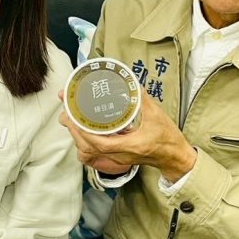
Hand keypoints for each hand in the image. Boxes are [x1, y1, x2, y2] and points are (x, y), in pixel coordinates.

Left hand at [58, 88, 196, 182]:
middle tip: (65, 112)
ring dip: (78, 135)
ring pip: (90, 150)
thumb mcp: (156, 115)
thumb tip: (129, 82)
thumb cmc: (167, 138)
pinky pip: (96, 150)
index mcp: (130, 146)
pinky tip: (82, 128)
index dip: (83, 132)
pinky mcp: (117, 156)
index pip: (99, 143)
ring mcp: (118, 157)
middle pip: (89, 147)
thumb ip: (141, 99)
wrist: (174, 157)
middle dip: (74, 130)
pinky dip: (86, 139)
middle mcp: (121, 154)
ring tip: (69, 118)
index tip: (73, 118)